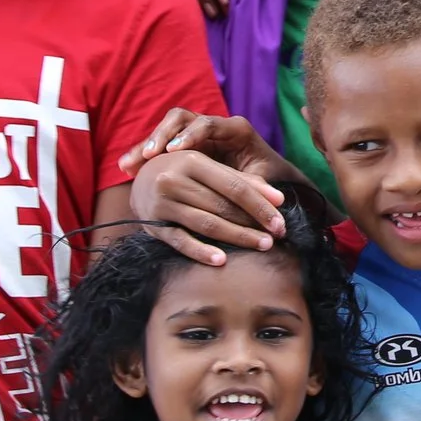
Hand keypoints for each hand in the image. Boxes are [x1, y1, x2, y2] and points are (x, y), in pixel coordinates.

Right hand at [122, 112, 293, 261]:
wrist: (140, 179)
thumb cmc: (183, 170)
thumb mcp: (208, 167)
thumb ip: (241, 179)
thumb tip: (279, 199)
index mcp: (191, 160)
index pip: (233, 185)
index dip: (259, 202)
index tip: (281, 217)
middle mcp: (173, 180)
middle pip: (222, 205)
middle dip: (253, 222)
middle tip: (278, 235)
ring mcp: (162, 204)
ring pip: (206, 224)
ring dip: (238, 236)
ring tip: (262, 245)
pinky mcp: (153, 224)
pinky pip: (181, 241)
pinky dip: (201, 252)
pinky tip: (222, 260)